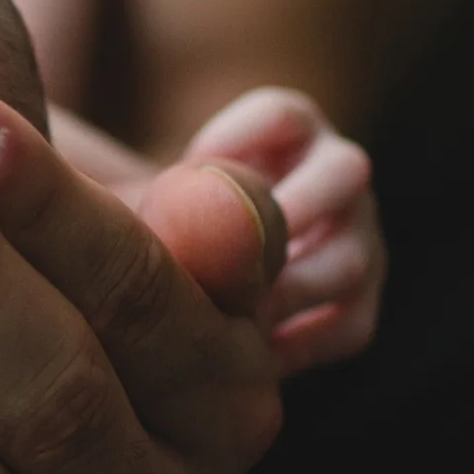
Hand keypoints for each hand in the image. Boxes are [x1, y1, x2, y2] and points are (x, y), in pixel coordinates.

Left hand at [180, 88, 381, 372]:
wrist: (195, 282)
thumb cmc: (165, 221)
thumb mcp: (161, 194)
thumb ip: (158, 191)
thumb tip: (115, 205)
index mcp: (292, 131)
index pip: (283, 115)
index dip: (240, 139)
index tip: (188, 169)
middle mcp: (338, 178)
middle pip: (344, 174)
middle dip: (288, 211)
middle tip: (234, 247)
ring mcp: (358, 240)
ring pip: (350, 260)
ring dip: (290, 289)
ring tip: (235, 313)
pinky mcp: (357, 305)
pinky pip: (348, 327)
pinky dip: (301, 345)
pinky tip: (249, 357)